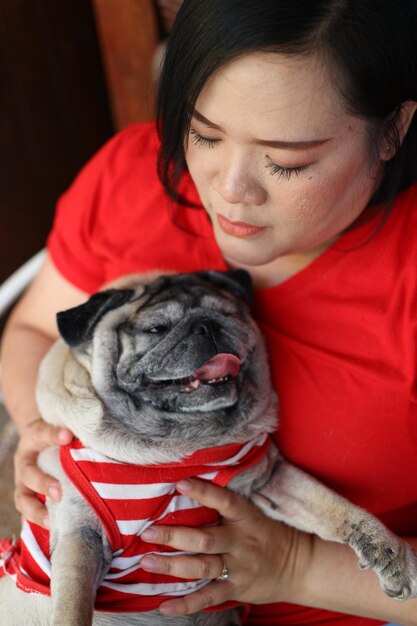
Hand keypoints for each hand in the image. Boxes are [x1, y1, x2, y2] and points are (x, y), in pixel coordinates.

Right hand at [14, 418, 72, 527]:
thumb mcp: (62, 427)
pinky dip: (36, 523)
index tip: (67, 436)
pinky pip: (27, 513)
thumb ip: (74, 432)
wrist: (37, 440)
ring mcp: (23, 482)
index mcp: (34, 438)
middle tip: (59, 492)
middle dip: (43, 484)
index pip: (42, 433)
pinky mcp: (27, 498)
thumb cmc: (56, 434)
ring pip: (22, 498)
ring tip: (49, 522)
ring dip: (35, 511)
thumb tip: (97, 437)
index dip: (53, 435)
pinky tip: (49, 533)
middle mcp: (25, 461)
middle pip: (28, 473)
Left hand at [140, 478, 310, 615]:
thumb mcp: (251, 514)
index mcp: (245, 517)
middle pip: (204, 539)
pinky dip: (186, 604)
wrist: (298, 565)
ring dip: (172, 565)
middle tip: (147, 532)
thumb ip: (224, 508)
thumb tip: (187, 491)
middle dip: (174, 536)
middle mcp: (240, 541)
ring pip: (201, 567)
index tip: (180, 484)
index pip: (223, 501)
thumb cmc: (265, 533)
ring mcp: (237, 567)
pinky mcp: (236, 589)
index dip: (203, 492)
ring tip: (147, 562)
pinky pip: (208, 597)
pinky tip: (164, 605)